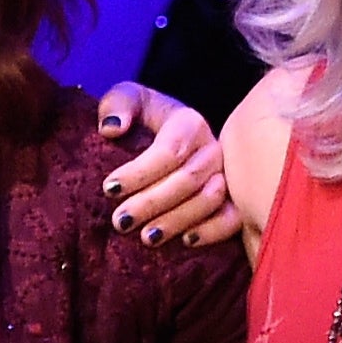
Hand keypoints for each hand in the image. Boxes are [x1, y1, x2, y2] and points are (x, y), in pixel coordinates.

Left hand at [96, 83, 237, 247]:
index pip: (168, 149)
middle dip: (151, 202)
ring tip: (146, 237)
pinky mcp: (233, 200)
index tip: (108, 188)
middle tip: (120, 221)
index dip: (139, 172)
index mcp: (190, 123)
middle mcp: (212, 148)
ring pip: (209, 199)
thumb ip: (118, 104)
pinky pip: (232, 218)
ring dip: (177, 221)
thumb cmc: (144, 120)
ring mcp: (227, 176)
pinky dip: (212, 231)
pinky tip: (186, 241)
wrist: (168, 139)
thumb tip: (111, 128)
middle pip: (187, 178)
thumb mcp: (129, 101)